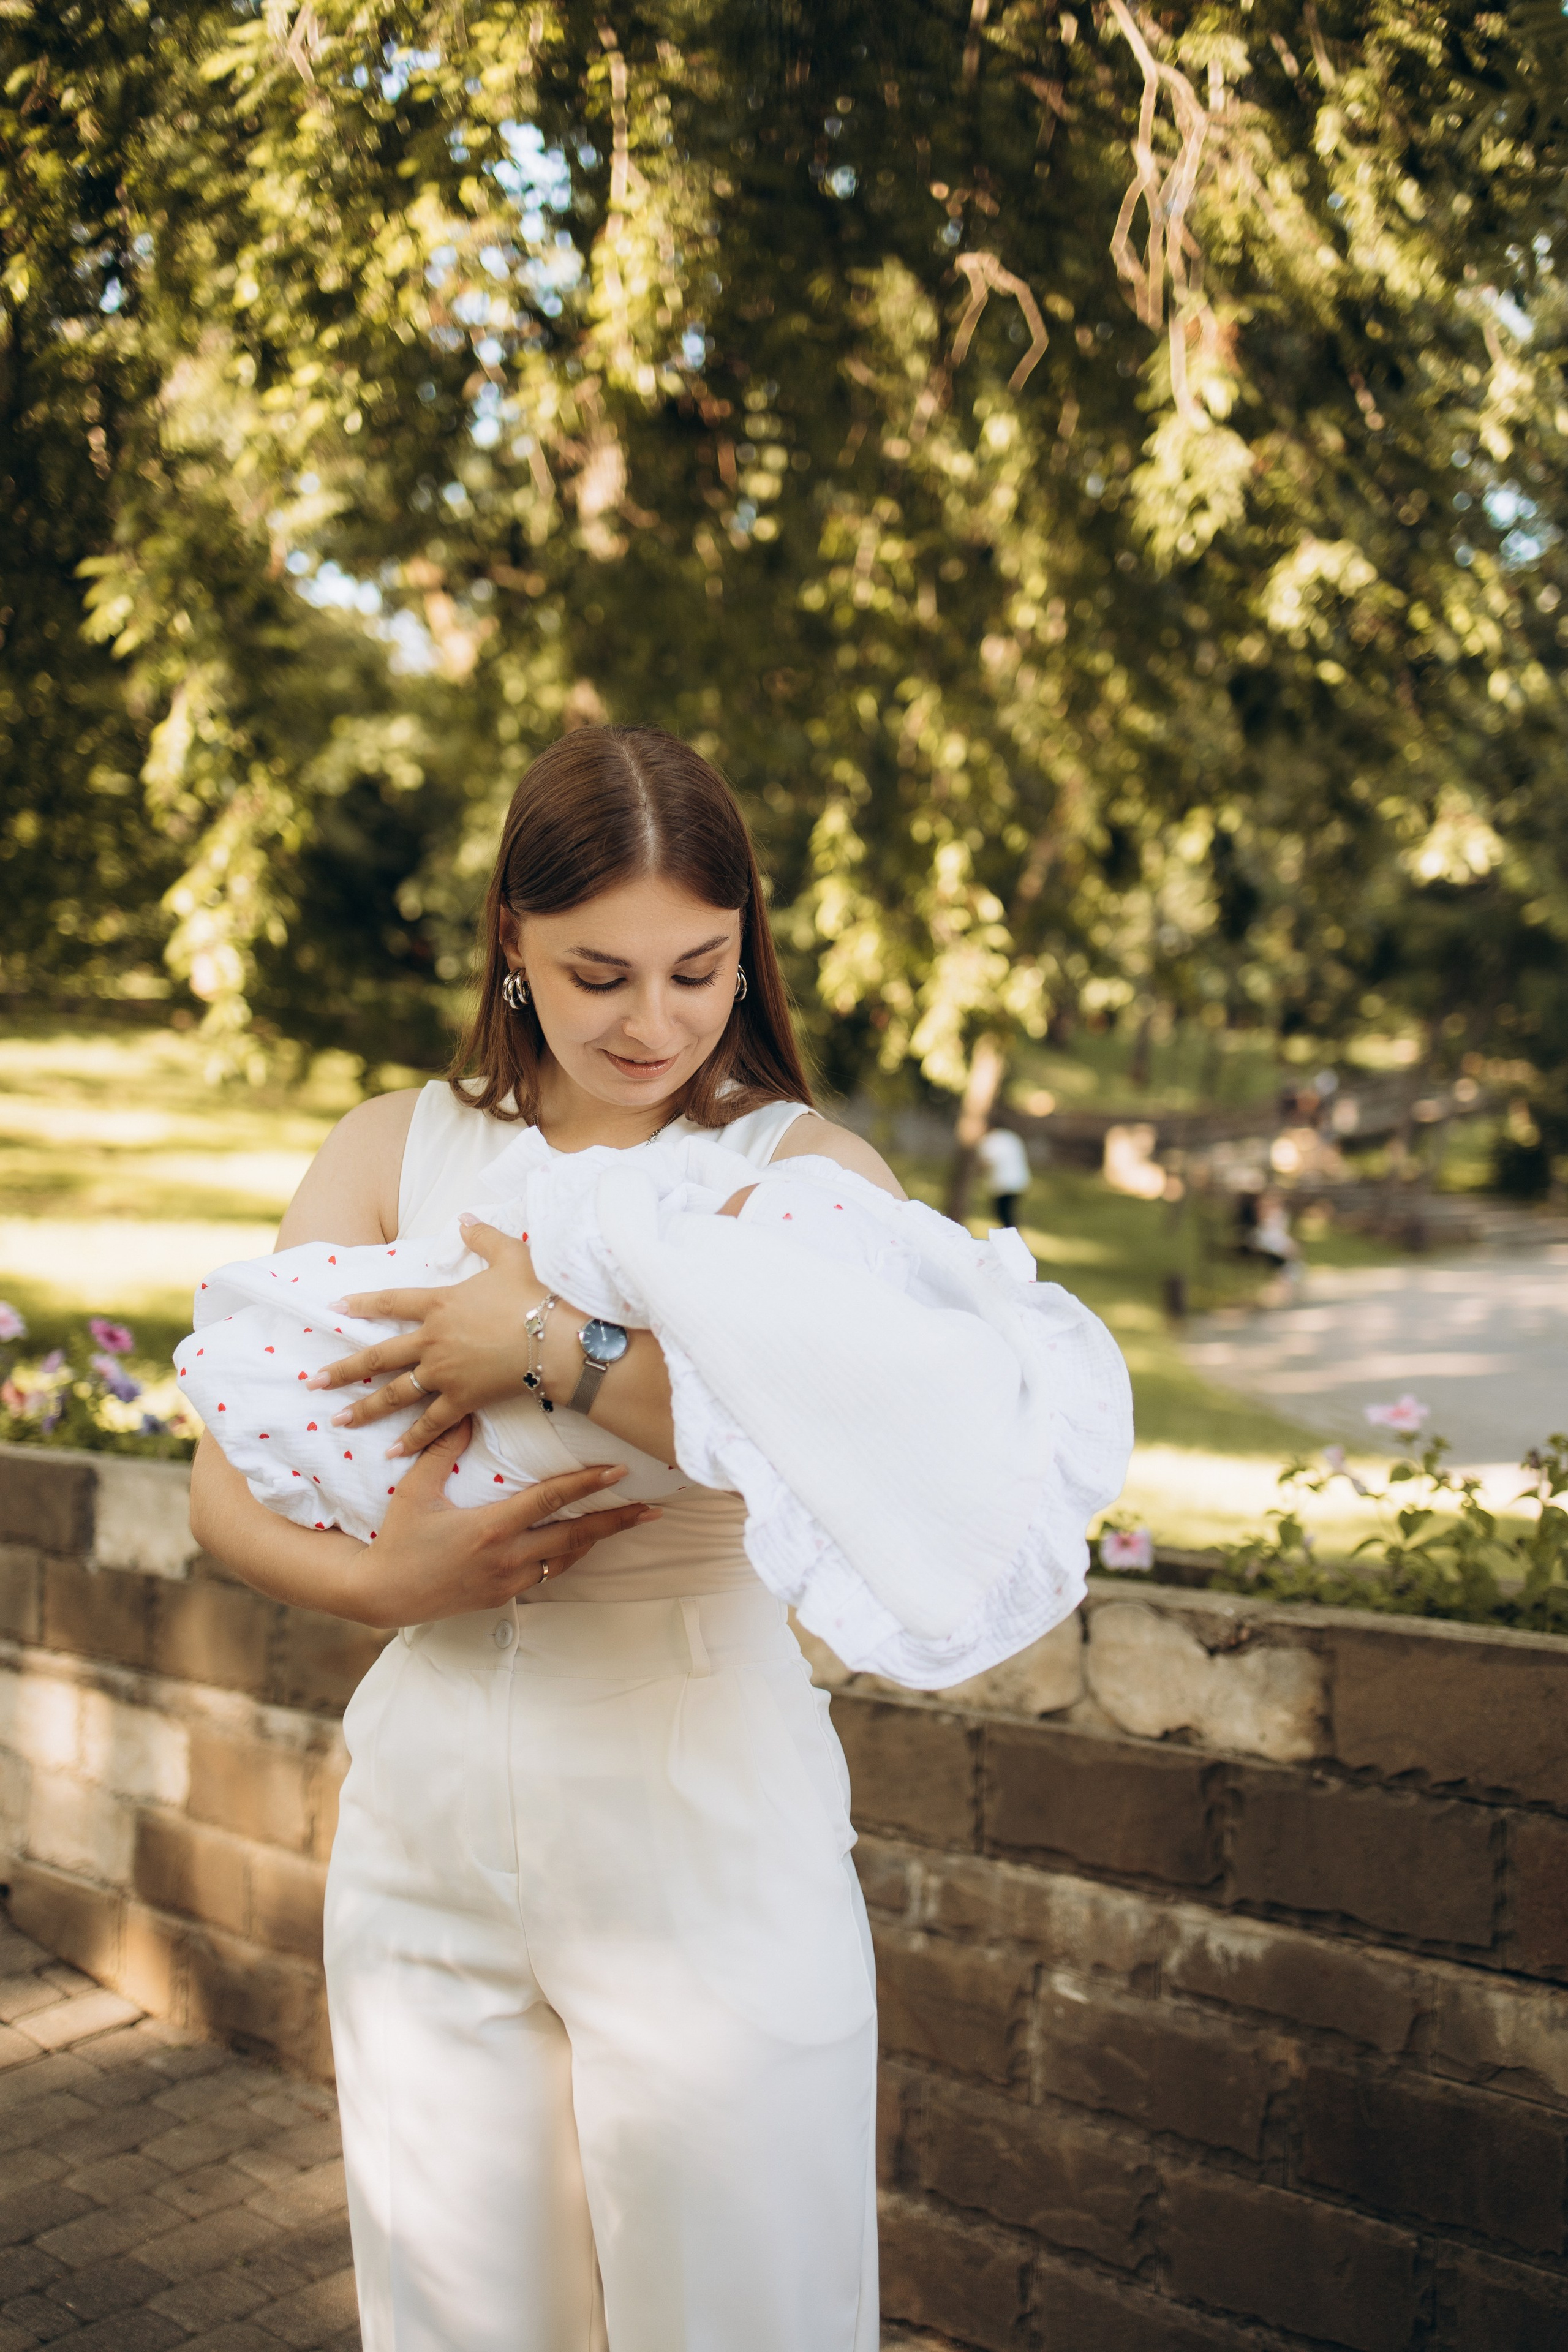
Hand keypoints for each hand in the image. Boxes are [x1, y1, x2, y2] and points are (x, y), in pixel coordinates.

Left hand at [308, 1220, 545, 1455]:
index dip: (361, 1304)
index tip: (334, 1308)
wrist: (556, 1339)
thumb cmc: (535, 1295)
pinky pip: (431, 1423)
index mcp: (439, 1304)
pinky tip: (391, 1453)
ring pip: (395, 1394)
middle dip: (343, 1370)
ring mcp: (444, 1373)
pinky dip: (412, 1439)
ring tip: (337, 1421)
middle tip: (313, 1383)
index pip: (390, 1303)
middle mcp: (432, 1341)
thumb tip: (464, 1217)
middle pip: (379, 1356)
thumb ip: (482, 1236)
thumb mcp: (510, 1255)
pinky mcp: (462, 1399)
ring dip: (365, 1409)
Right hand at [351, 1421, 657, 1625]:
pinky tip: (581, 1547)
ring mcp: (508, 1580)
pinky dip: (568, 1558)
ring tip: (627, 1525)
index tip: (620, 1472)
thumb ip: (442, 1451)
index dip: (588, 1484)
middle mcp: (508, 1556)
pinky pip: (547, 1575)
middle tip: (652, 1511)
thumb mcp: (416, 1490)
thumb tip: (465, 1414)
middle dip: (617, 1522)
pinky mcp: (503, 1596)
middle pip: (576, 1536)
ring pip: (566, 1559)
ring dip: (597, 1541)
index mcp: (492, 1527)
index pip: (552, 1500)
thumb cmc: (398, 1539)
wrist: (382, 1594)